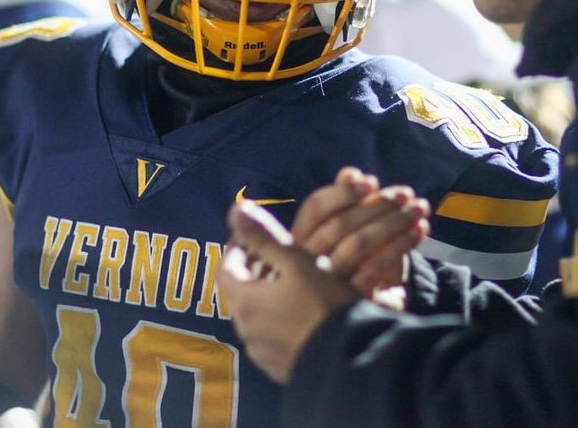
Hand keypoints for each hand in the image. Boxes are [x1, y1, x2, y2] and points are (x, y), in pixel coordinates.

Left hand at [218, 200, 360, 383]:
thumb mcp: (296, 262)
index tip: (253, 237)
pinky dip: (279, 321)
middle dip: (254, 272)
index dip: (238, 248)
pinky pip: (272, 338)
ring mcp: (262, 353)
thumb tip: (235, 208)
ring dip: (267, 297)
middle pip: (240, 293)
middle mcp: (246, 330)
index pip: (226, 268)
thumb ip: (265, 236)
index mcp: (244, 302)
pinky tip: (303, 314)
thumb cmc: (323, 304)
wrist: (351, 361)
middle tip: (275, 257)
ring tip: (292, 284)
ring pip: (256, 317)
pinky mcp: (280, 369)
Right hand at [291, 167, 429, 294]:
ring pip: (358, 244)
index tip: (371, 181)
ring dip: (393, 221)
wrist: (351, 307)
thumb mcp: (340, 228)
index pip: (314, 209)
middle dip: (377, 204)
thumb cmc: (345, 256)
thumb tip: (350, 173)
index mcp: (297, 239)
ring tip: (418, 208)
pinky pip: (375, 268)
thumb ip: (342, 198)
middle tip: (406, 194)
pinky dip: (400, 245)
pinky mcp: (350, 299)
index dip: (343, 192)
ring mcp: (327, 282)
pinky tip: (418, 230)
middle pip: (340, 225)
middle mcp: (306, 261)